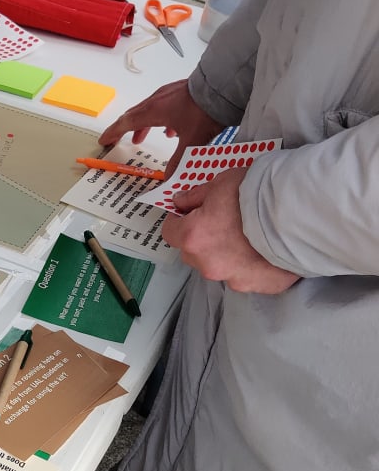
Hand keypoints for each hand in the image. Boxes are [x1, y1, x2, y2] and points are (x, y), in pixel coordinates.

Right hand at [99, 78, 225, 177]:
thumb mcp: (192, 140)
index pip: (126, 123)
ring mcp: (169, 94)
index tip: (105, 140)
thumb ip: (178, 162)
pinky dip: (160, 119)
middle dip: (124, 129)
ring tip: (142, 137)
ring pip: (149, 111)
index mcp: (154, 111)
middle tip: (117, 139)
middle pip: (134, 115)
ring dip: (143, 125)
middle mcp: (157, 100)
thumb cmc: (204, 110)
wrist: (223, 86)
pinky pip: (163, 107)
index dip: (113, 133)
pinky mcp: (181, 92)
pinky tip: (172, 128)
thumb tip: (169, 179)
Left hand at [164, 166, 299, 293]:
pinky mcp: (258, 287)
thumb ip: (196, 197)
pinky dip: (252, 264)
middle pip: (194, 253)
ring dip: (227, 254)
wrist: (301, 213)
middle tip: (224, 222)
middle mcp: (209, 264)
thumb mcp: (220, 183)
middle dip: (203, 239)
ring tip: (250, 237)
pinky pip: (248, 275)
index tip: (191, 212)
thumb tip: (180, 203)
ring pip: (220, 266)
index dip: (179, 220)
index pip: (170, 232)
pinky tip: (267, 249)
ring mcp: (234, 279)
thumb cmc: (257, 193)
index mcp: (194, 238)